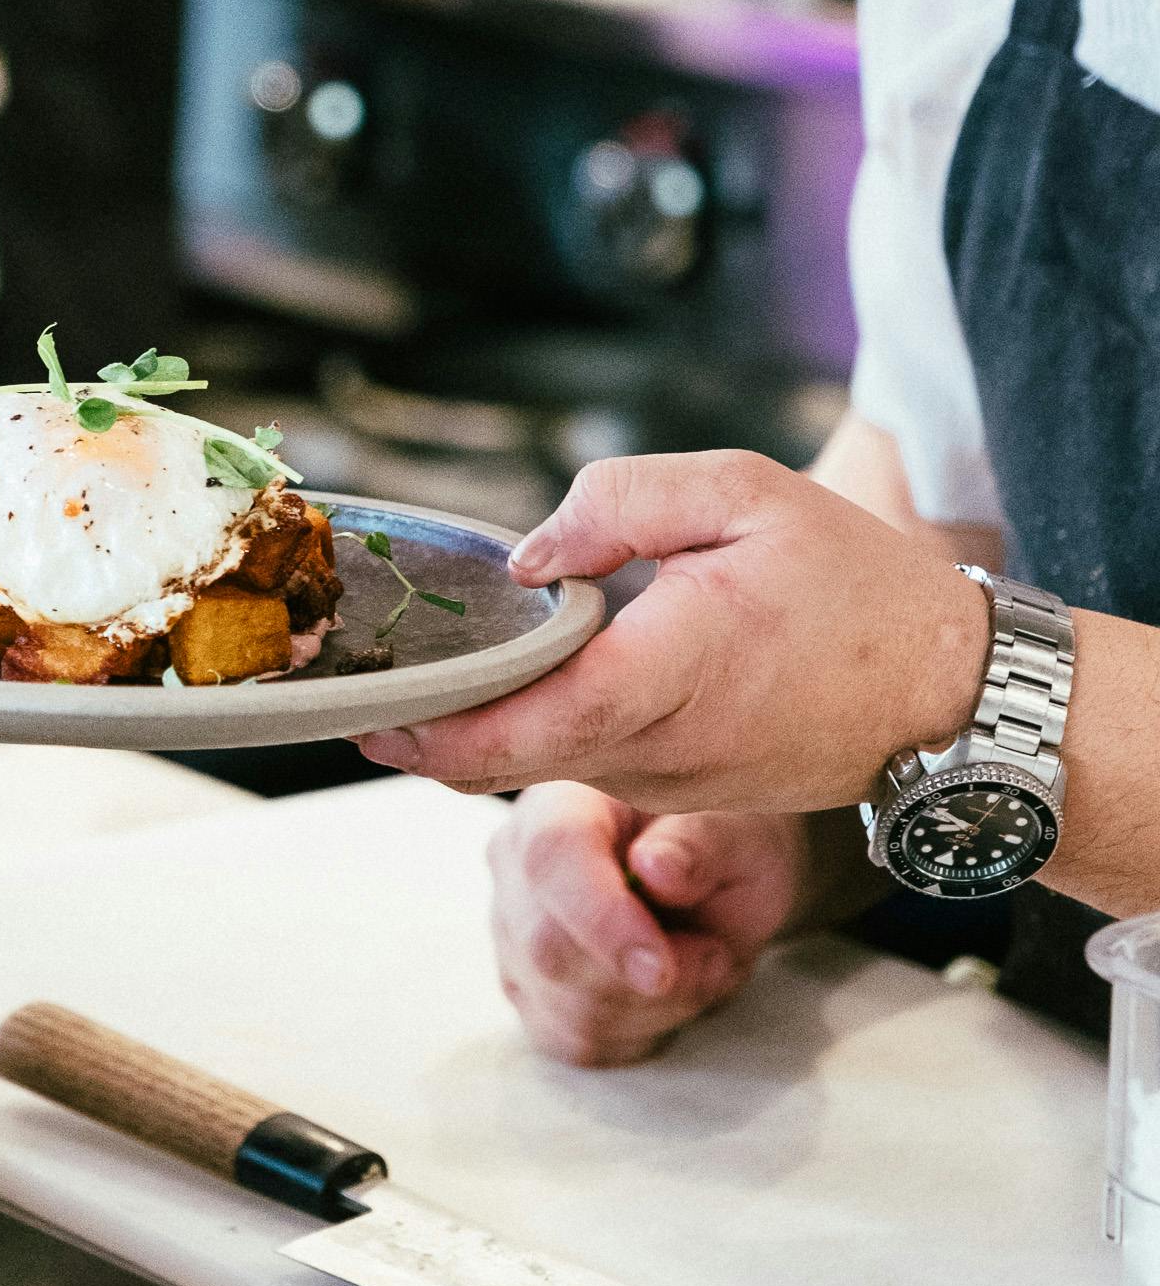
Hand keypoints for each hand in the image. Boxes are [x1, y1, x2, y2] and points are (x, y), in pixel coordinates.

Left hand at [361, 449, 989, 811]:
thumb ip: (622, 503)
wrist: (946, 693)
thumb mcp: (745, 493)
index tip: (356, 704)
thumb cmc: (855, 585)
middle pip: (502, 754)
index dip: (427, 721)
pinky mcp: (674, 792)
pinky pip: (578, 760)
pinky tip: (493, 676)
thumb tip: (529, 559)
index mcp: (666, 674)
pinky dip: (525, 727)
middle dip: (417, 722)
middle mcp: (654, 751)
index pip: (520, 721)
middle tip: (338, 678)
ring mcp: (664, 785)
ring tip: (403, 662)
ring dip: (470, 722)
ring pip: (536, 761)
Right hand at [489, 786, 804, 1066]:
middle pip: (548, 949)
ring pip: (566, 1008)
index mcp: (560, 800)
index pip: (551, 858)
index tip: (661, 968)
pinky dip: (637, 1033)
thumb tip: (654, 868)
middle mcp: (515, 860)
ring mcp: (511, 929)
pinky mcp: (526, 988)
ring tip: (697, 962)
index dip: (601, 920)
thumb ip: (701, 844)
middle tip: (716, 952)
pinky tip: (665, 994)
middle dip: (649, 978)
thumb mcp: (739, 831)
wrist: (716, 872)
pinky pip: (574, 1041)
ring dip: (656, 1008)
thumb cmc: (723, 840)